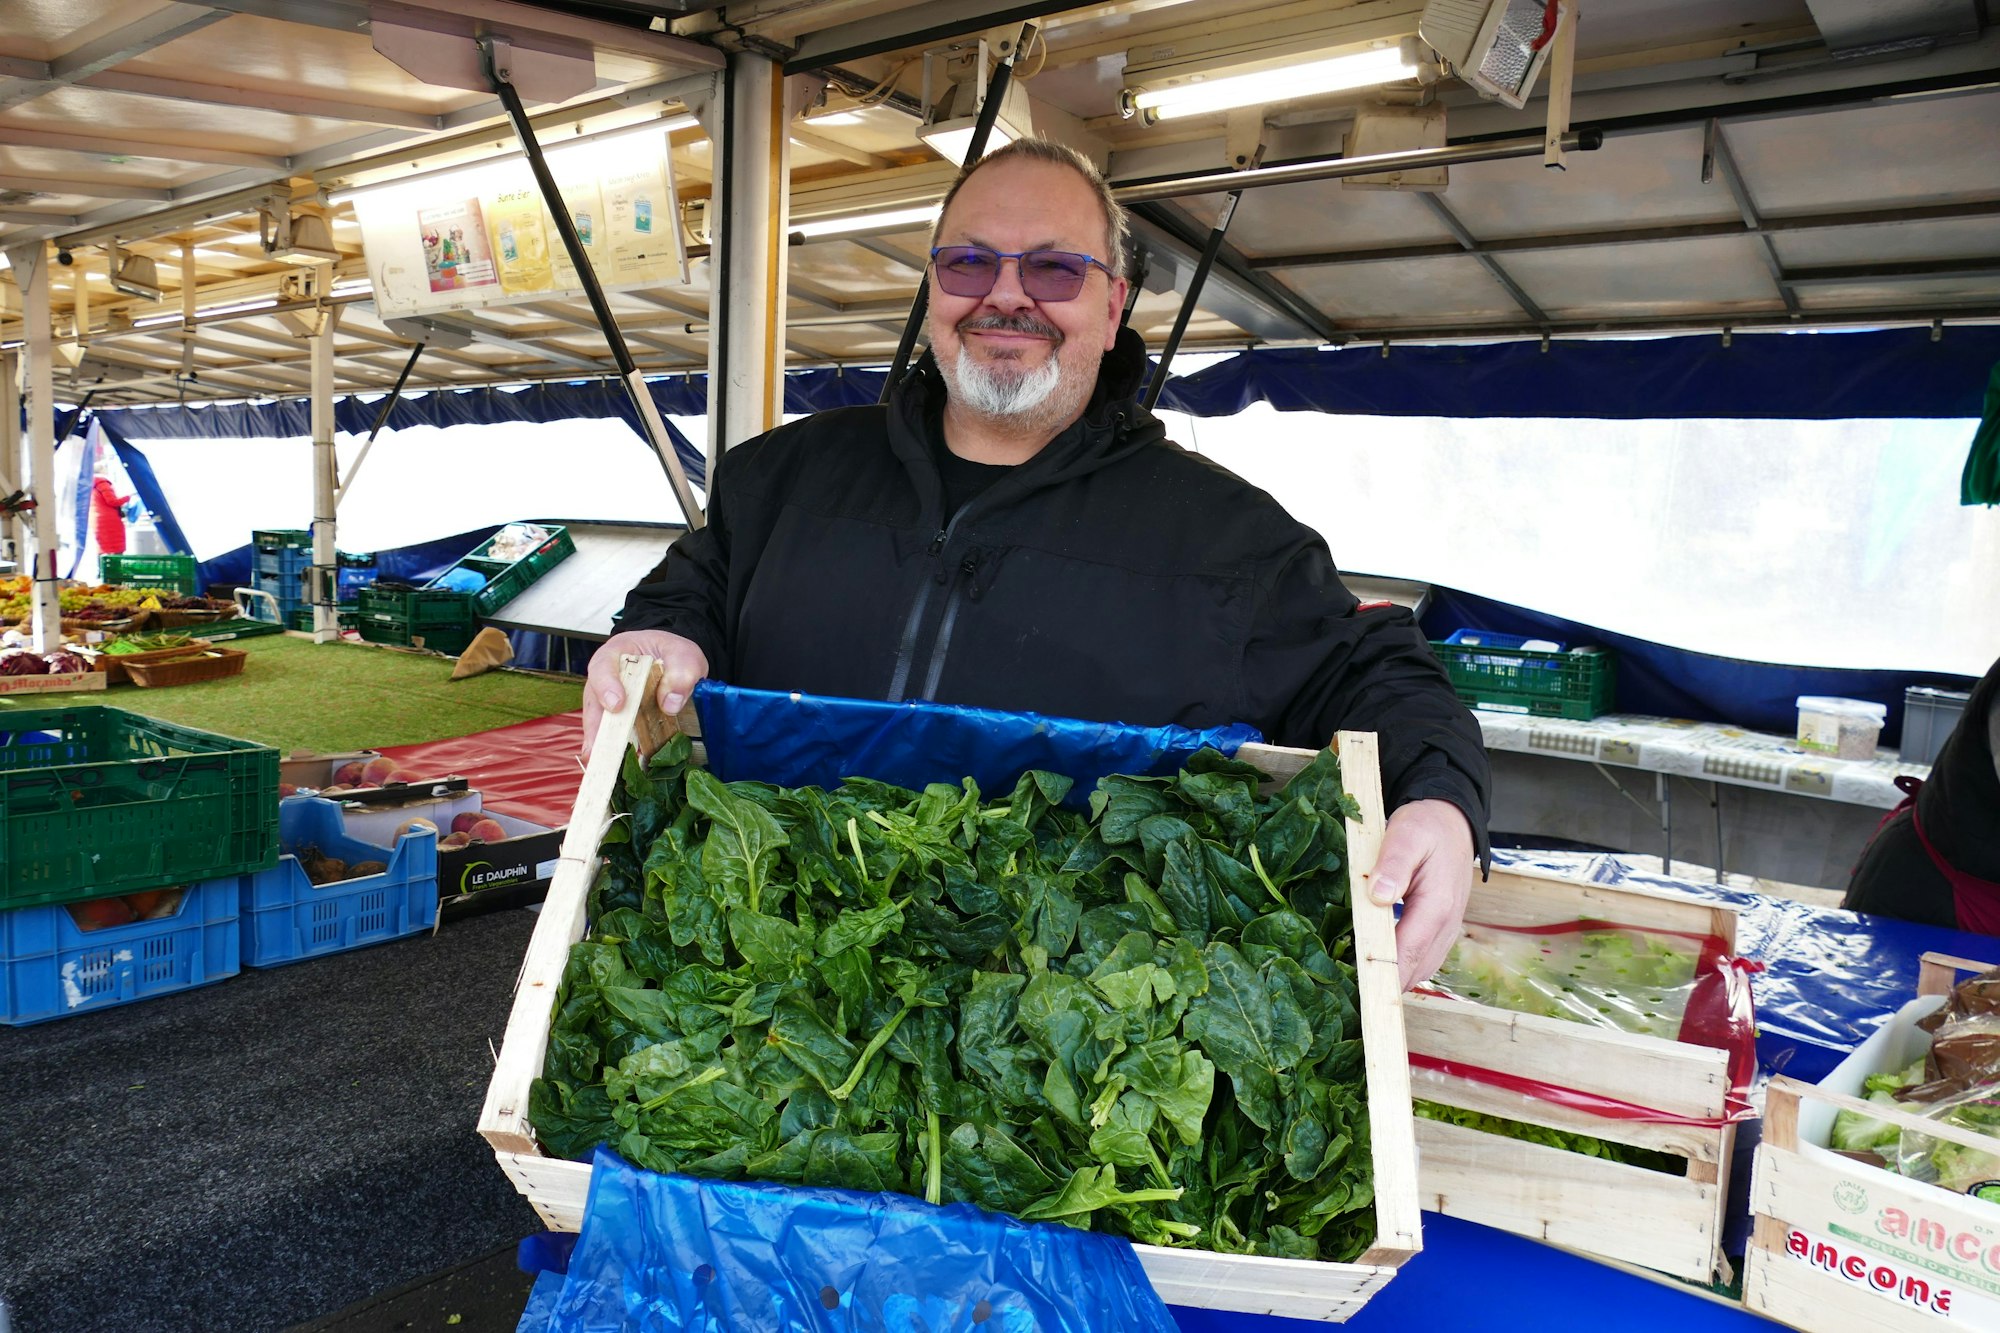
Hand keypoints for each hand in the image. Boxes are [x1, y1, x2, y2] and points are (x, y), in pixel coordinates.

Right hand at [581, 629, 707, 757]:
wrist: (673, 660)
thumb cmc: (672, 652)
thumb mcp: (684, 654)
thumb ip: (681, 671)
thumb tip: (670, 704)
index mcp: (618, 653)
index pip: (604, 666)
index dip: (606, 686)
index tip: (617, 705)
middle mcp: (606, 677)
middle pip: (594, 701)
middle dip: (596, 727)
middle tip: (598, 751)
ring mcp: (607, 699)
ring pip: (599, 722)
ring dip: (601, 744)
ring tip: (603, 765)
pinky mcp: (618, 718)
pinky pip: (612, 734)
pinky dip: (615, 749)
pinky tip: (618, 766)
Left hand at [1368, 798, 1475, 989]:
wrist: (1452, 823)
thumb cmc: (1427, 828)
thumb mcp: (1406, 834)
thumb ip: (1393, 865)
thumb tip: (1379, 896)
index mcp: (1436, 907)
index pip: (1407, 954)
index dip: (1381, 975)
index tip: (1353, 987)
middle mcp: (1447, 926)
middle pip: (1413, 971)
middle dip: (1381, 982)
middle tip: (1343, 984)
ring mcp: (1447, 932)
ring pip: (1419, 970)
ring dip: (1392, 978)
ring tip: (1355, 977)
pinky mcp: (1441, 931)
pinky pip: (1422, 960)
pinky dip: (1401, 967)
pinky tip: (1375, 961)